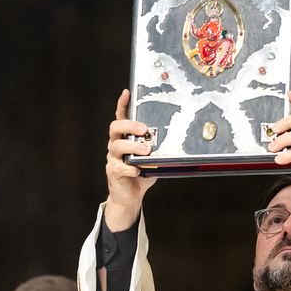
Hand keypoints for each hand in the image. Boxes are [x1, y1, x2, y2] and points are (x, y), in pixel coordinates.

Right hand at [105, 89, 156, 231]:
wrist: (130, 197)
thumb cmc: (141, 174)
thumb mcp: (153, 157)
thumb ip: (159, 147)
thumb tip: (177, 137)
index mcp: (125, 138)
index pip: (121, 117)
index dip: (122, 104)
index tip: (127, 92)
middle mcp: (116, 145)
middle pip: (115, 127)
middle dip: (130, 125)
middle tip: (144, 129)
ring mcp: (112, 158)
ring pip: (116, 146)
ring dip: (132, 146)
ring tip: (146, 150)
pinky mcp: (113, 172)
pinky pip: (119, 167)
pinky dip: (130, 168)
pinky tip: (138, 171)